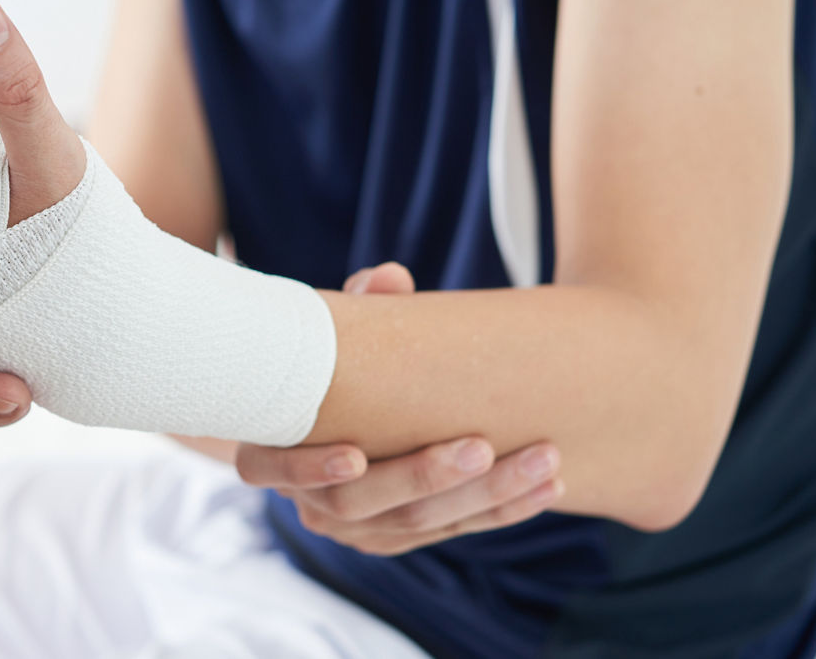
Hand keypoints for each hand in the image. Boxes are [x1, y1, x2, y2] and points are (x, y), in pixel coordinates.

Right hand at [235, 263, 564, 554]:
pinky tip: (548, 487)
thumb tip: (391, 278)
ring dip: (485, 496)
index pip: (272, 469)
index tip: (353, 454)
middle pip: (363, 503)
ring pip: (417, 524)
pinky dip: (500, 510)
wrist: (330, 415)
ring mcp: (355, 528)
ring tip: (543, 461)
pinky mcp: (400, 537)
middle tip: (482, 445)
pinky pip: (451, 531)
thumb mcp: (326, 333)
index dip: (309, 468)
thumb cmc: (319, 364)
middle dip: (427, 476)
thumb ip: (357, 303)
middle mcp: (308, 502)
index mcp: (267, 451)